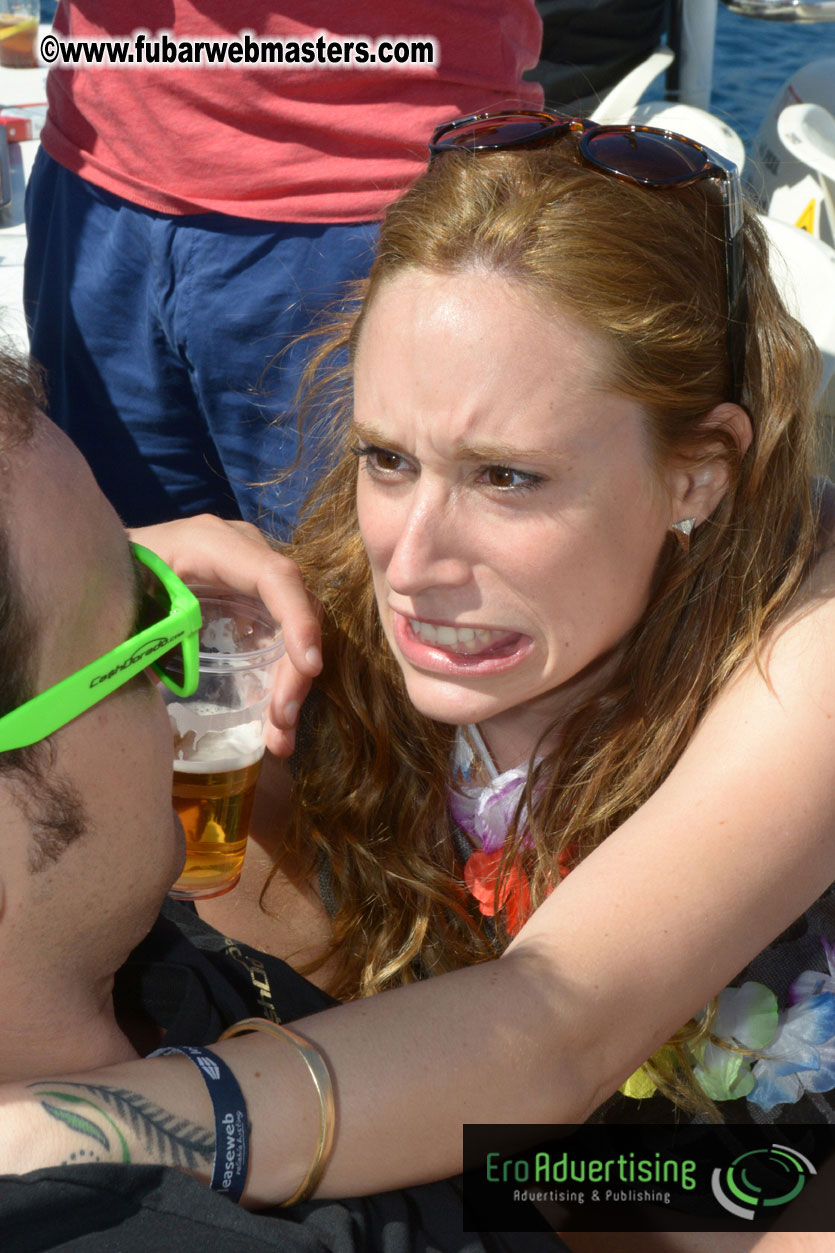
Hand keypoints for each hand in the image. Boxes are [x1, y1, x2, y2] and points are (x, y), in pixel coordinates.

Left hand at [129, 515, 322, 755]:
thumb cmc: (106, 581)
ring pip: (292, 626)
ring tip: (279, 737)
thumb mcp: (121, 605)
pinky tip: (273, 721)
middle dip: (295, 670)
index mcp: (208, 544)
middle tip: (282, 724)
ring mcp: (248, 573)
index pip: (273, 576)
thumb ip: (146, 635)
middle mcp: (241, 551)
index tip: (308, 667)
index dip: (297, 619)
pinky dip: (280, 677)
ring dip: (292, 682)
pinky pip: (279, 634)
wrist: (95, 563)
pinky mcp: (248, 596)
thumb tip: (168, 682)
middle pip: (293, 606)